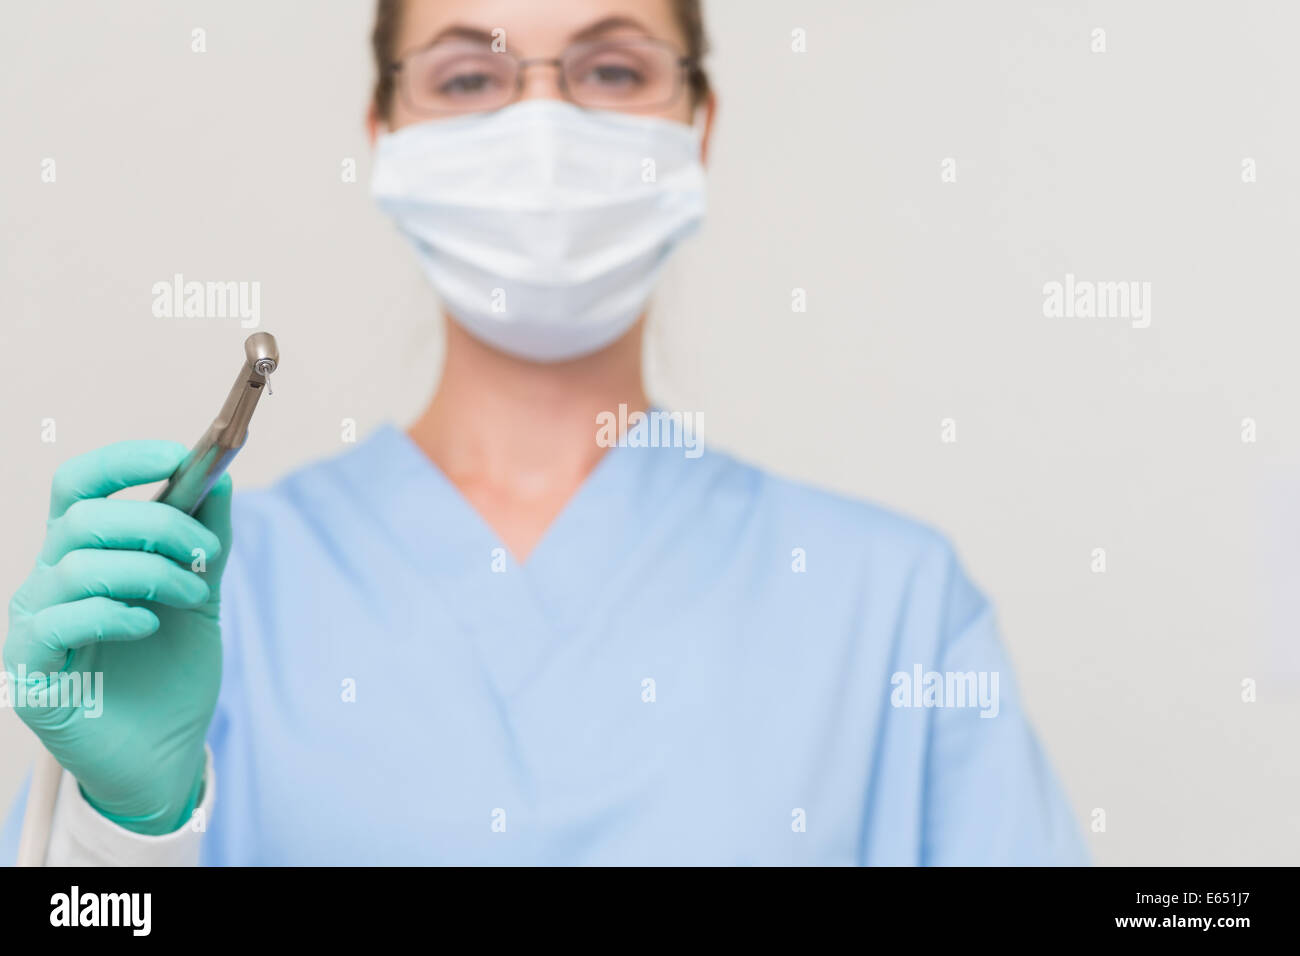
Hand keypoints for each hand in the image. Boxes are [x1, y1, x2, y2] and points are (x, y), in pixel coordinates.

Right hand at [4, 441, 229, 834]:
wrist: (165, 756)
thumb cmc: (172, 673)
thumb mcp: (201, 598)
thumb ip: (208, 542)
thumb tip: (222, 480)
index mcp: (82, 555)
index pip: (78, 487)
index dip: (121, 462)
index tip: (179, 456)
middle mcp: (48, 582)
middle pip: (85, 519)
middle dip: (158, 524)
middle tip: (206, 553)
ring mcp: (33, 626)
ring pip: (76, 564)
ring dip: (151, 571)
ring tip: (193, 593)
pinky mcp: (30, 673)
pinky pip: (59, 620)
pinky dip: (114, 612)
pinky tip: (148, 626)